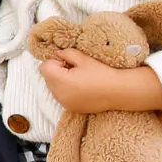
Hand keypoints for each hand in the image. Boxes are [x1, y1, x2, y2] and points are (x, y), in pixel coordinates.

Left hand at [38, 51, 161, 115]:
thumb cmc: (102, 74)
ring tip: (78, 78)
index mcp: (61, 81)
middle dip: (56, 71)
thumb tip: (57, 54)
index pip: (44, 68)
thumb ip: (66, 53)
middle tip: (74, 69)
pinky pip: (60, 96)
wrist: (118, 92)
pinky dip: (65, 91)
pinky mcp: (70, 108)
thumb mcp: (83, 59)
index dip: (54, 61)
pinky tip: (80, 87)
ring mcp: (64, 103)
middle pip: (47, 78)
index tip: (67, 62)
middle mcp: (59, 95)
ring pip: (52, 88)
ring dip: (60, 81)